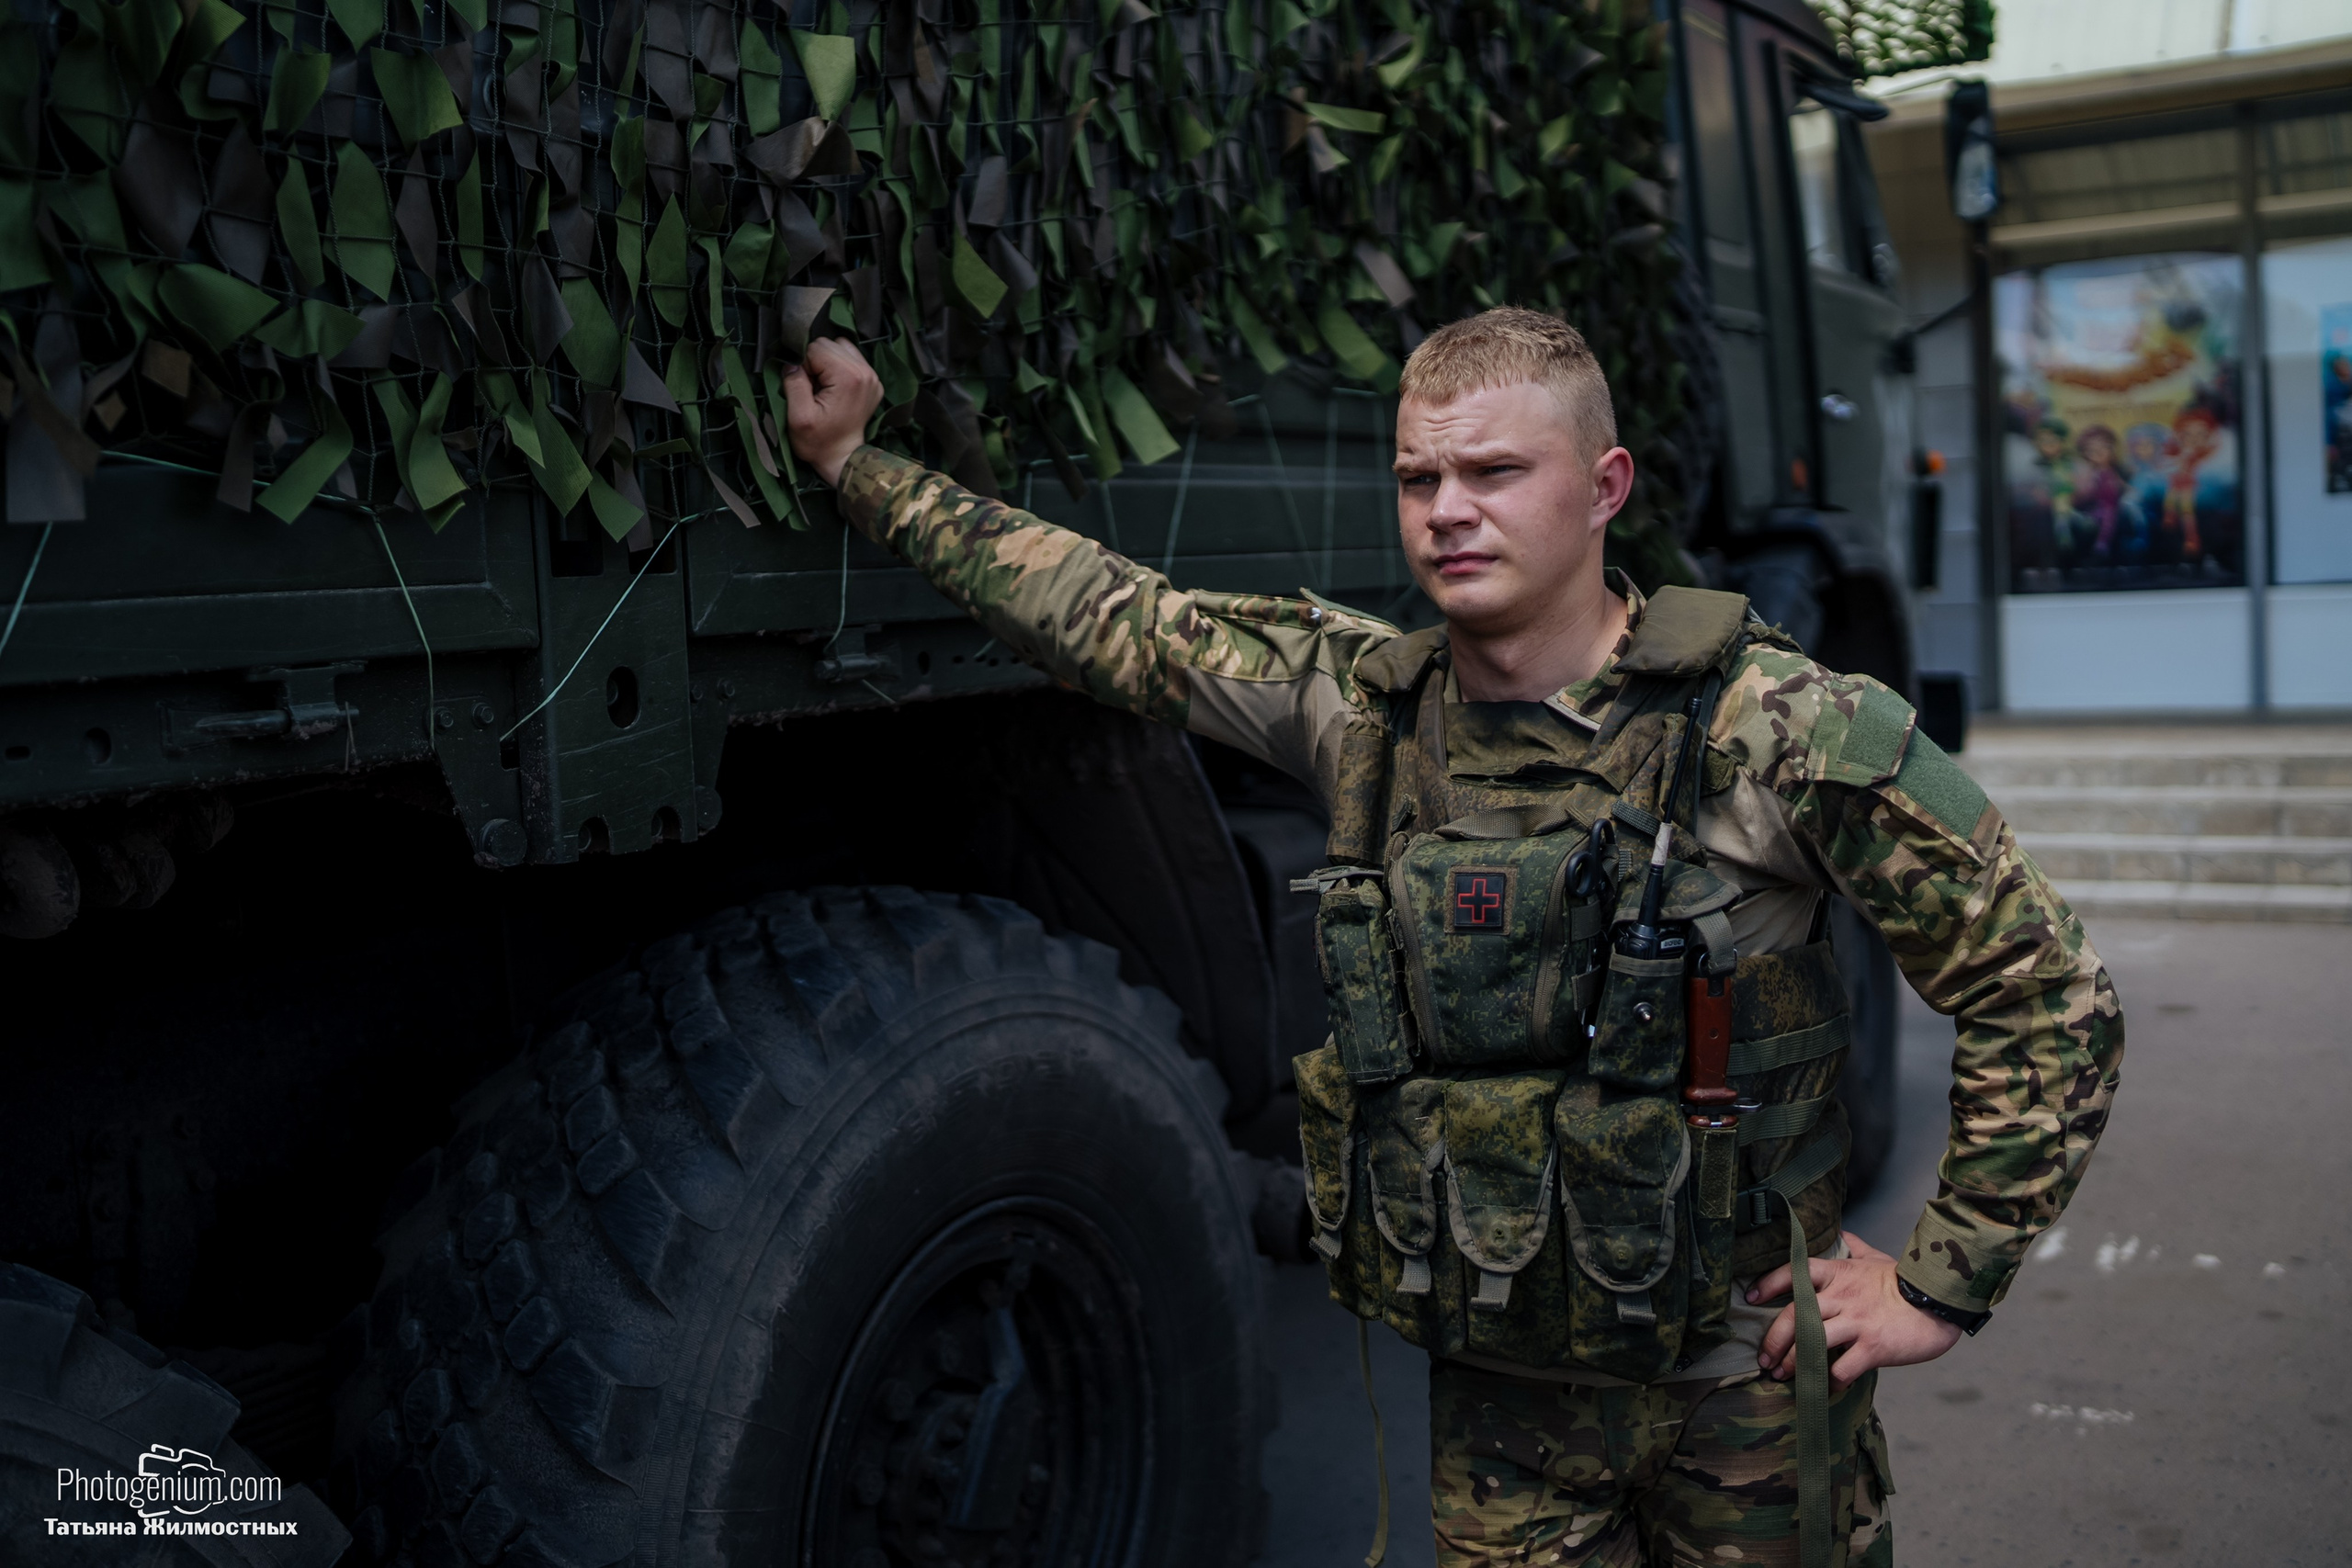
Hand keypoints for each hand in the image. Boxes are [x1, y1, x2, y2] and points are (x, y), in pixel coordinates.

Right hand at [783, 337, 883, 487]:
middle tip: (814, 389)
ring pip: (840, 347)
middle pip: (829, 344)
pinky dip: (839, 366)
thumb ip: (794, 383)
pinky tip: (835, 386)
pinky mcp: (873, 381)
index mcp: (849, 377)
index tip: (806, 388)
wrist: (842, 458)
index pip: (816, 348)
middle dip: (816, 362)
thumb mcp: (797, 417)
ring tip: (824, 387)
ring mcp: (872, 376)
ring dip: (827, 362)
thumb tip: (792, 363)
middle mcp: (865, 371)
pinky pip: (851, 357)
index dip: (804, 365)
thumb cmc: (818, 442)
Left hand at [1749, 1231, 1962, 1390]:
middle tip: (1764, 1359)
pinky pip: (1842, 1368)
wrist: (1941, 1303)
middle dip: (1773, 1341)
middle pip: (1794, 1316)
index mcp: (1838, 1273)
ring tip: (1784, 1377)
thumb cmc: (1905, 1282)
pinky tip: (1827, 1387)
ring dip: (1794, 1364)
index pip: (1793, 1273)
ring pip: (1811, 1343)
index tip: (1750, 1297)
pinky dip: (1830, 1381)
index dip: (1768, 1284)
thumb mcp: (1876, 1259)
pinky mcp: (1873, 1347)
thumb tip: (1841, 1232)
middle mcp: (1842, 1296)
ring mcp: (1857, 1322)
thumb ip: (1855, 1247)